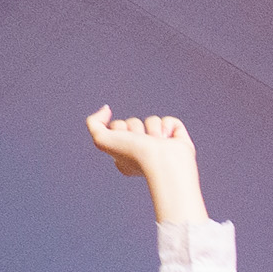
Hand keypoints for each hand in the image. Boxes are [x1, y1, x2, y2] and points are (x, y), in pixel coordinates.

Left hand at [87, 107, 207, 225]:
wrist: (162, 162)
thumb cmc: (133, 155)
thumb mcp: (102, 140)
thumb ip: (94, 123)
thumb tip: (107, 109)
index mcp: (125, 154)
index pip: (118, 127)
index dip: (120, 130)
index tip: (125, 142)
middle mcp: (143, 150)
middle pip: (133, 122)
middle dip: (136, 129)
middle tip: (141, 143)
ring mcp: (161, 145)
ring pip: (152, 120)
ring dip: (153, 129)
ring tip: (158, 144)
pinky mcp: (178, 140)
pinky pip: (171, 121)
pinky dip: (170, 127)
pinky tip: (170, 140)